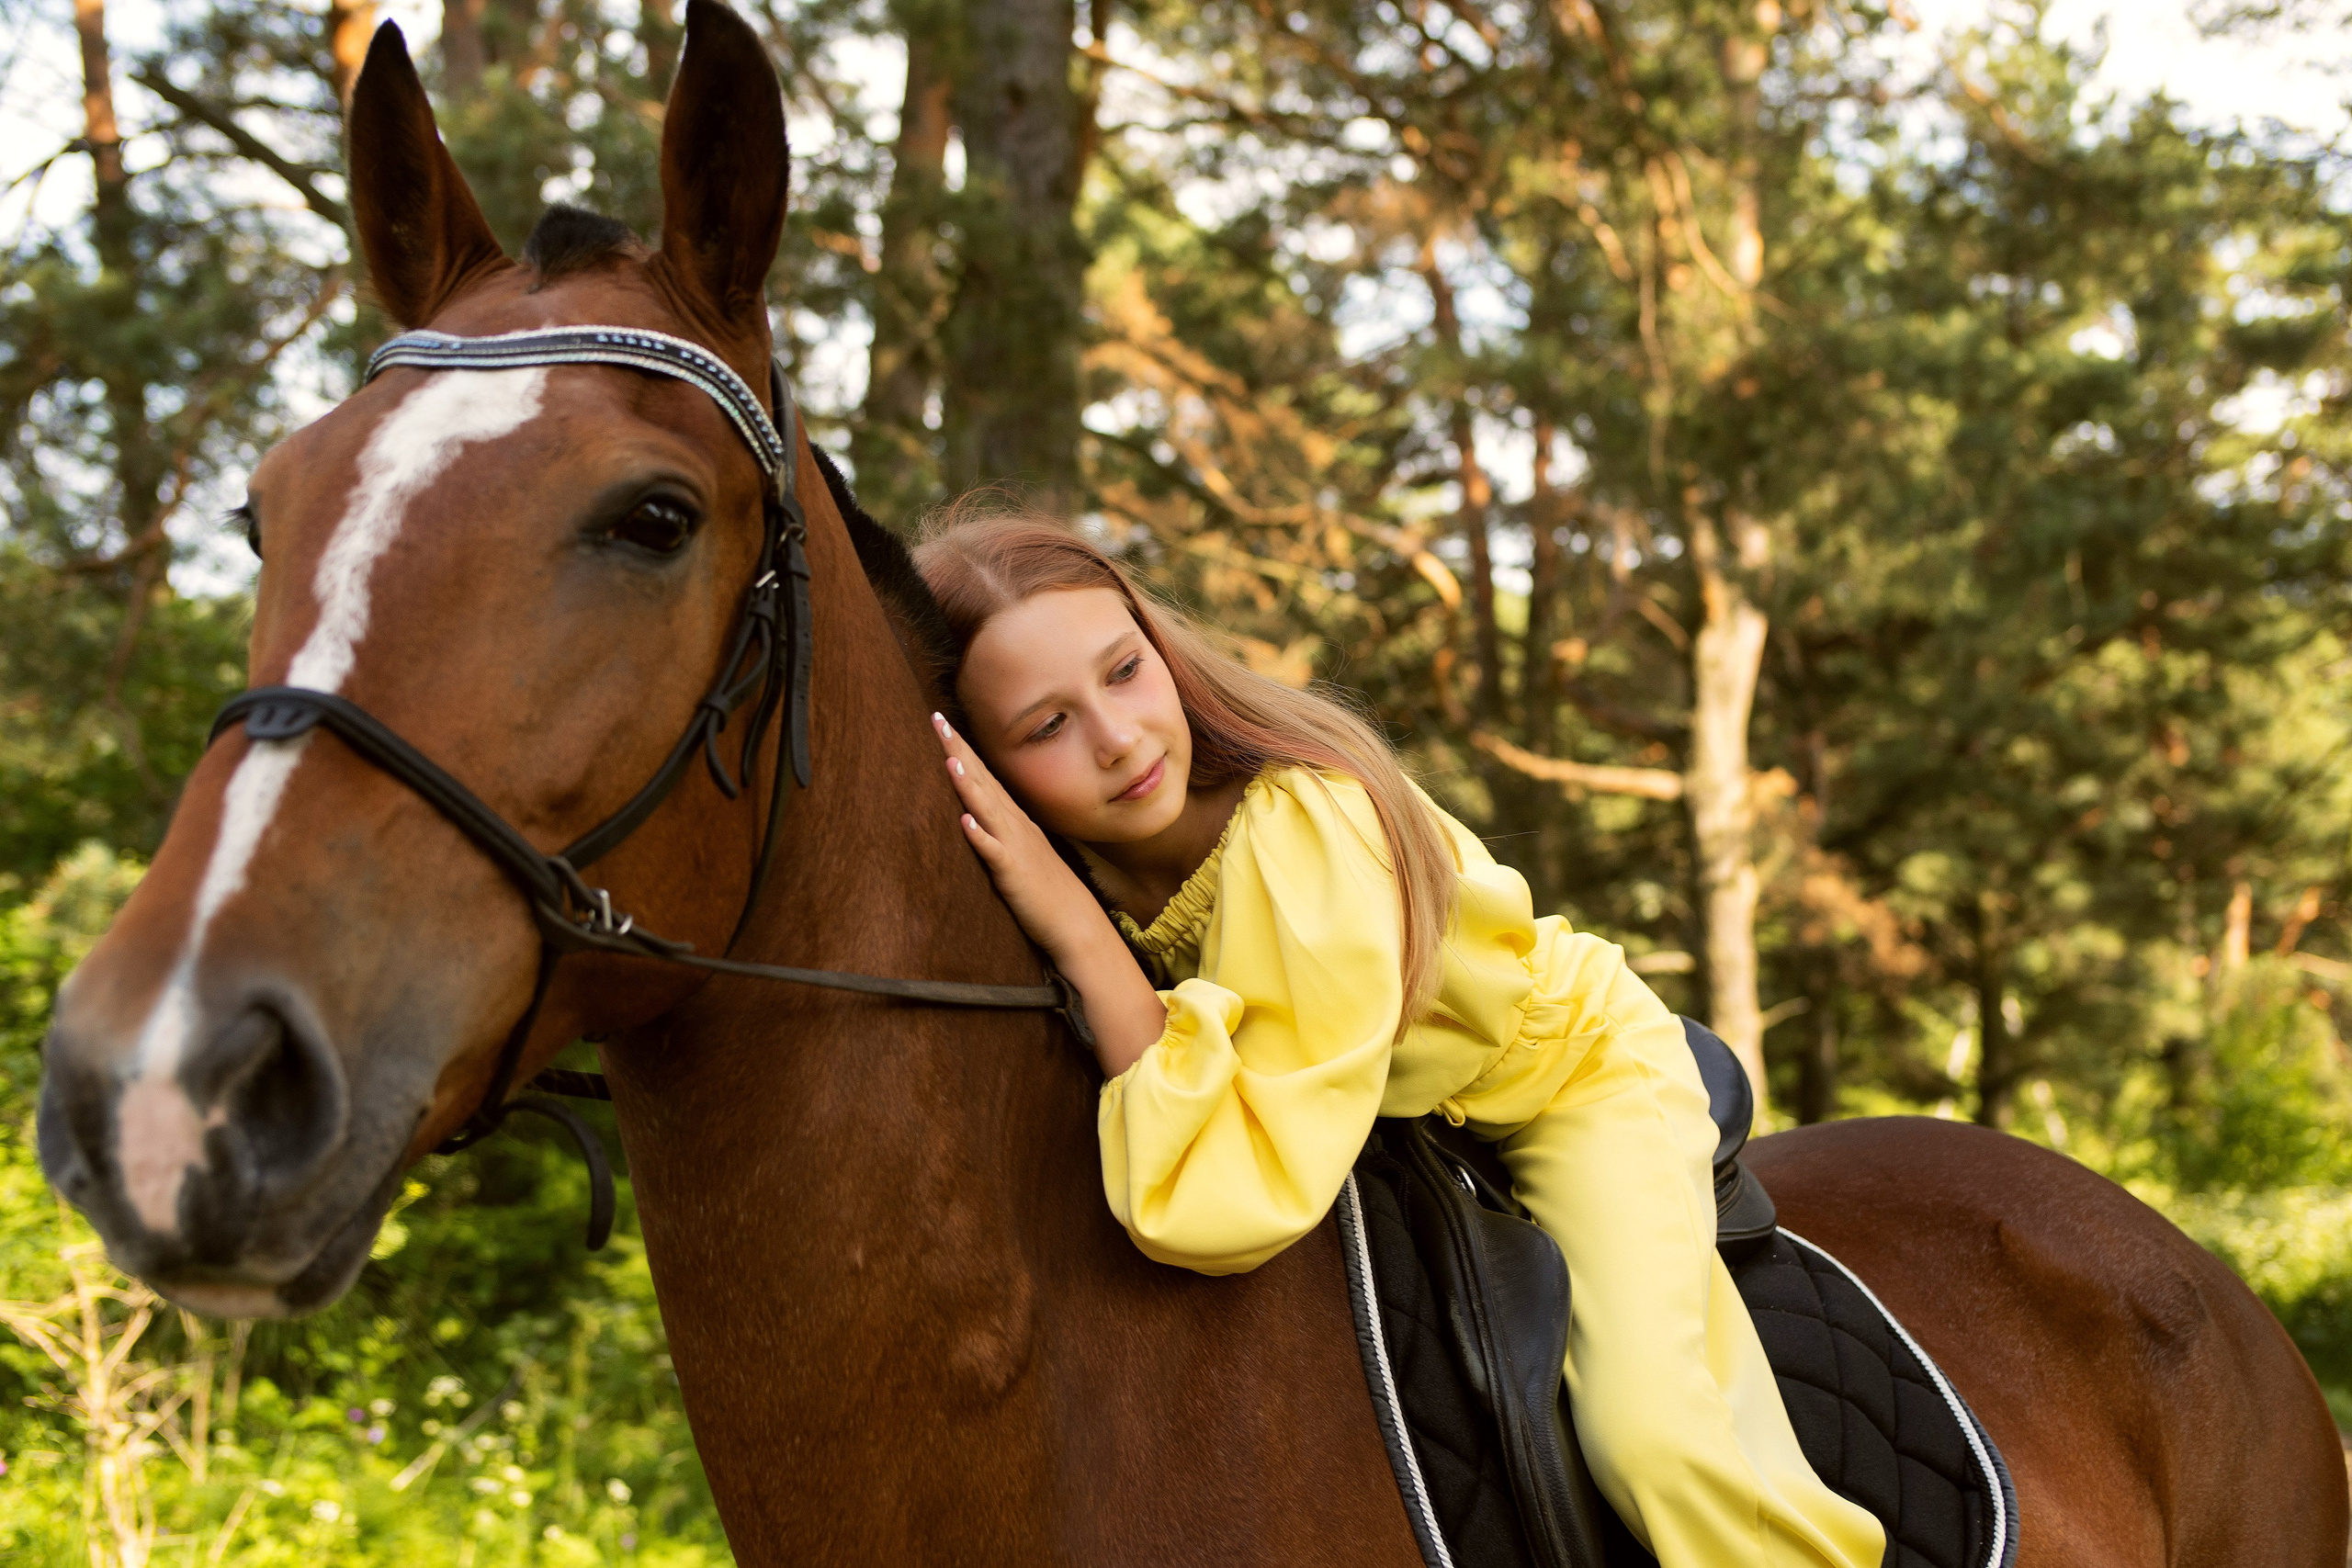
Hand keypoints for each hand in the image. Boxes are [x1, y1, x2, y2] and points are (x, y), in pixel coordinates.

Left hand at [932, 713, 1096, 960]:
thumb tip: (979, 814)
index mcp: (1014, 819)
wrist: (1076, 922)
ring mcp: (1014, 847)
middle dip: (958, 751)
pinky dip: (980, 835)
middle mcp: (1014, 825)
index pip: (984, 775)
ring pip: (987, 808)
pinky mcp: (1012, 873)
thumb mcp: (1023, 851)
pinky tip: (965, 820)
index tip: (942, 723)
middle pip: (981, 781)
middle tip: (936, 721)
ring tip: (949, 759)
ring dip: (968, 784)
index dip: (962, 749)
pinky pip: (994, 852)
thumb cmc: (1048, 889)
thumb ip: (1001, 831)